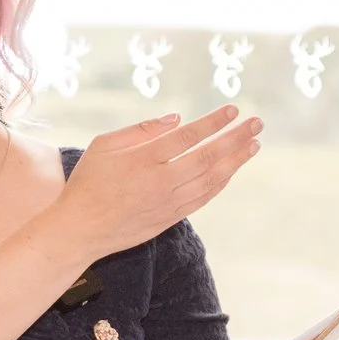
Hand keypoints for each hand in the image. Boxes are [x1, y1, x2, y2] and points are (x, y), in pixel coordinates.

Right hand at [46, 107, 262, 262]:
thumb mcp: (103, 145)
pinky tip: (233, 169)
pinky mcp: (170, 218)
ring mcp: (167, 203)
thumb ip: (140, 130)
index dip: (213, 122)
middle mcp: (159, 182)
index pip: (187, 136)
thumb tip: (177, 119)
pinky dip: (222, 182)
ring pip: (211, 180)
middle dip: (236, 139)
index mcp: (142, 159)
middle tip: (257, 123)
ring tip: (254, 144)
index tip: (233, 109)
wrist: (80, 230)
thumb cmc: (88, 182)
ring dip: (236, 161)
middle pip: (207, 157)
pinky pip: (204, 197)